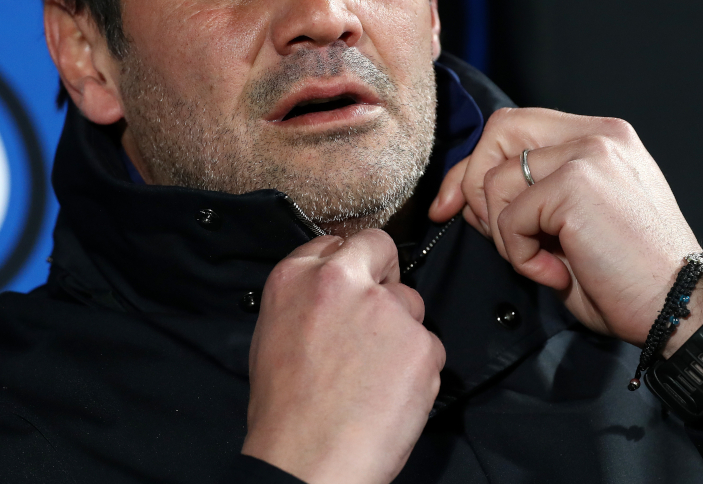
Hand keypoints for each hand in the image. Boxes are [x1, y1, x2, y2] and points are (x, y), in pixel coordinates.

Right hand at [242, 229, 444, 483]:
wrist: (306, 461)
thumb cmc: (285, 411)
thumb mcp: (273, 332)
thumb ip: (307, 297)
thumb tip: (334, 292)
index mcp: (297, 276)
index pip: (340, 242)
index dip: (352, 265)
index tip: (355, 284)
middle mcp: (342, 280)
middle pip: (382, 251)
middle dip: (385, 276)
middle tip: (376, 318)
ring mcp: (386, 309)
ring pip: (411, 305)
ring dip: (401, 332)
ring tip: (374, 375)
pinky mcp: (420, 343)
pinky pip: (428, 346)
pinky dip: (416, 369)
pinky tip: (389, 394)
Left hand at [429, 107, 702, 426]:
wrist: (681, 313)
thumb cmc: (629, 281)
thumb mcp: (568, 228)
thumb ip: (524, 200)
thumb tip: (462, 199)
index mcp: (601, 138)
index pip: (515, 127)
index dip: (474, 164)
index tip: (452, 205)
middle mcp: (598, 135)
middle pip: (498, 131)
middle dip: (472, 184)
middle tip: (484, 232)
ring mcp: (589, 155)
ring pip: (496, 181)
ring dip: (503, 234)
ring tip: (545, 262)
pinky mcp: (577, 185)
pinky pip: (510, 217)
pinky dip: (519, 255)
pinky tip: (557, 272)